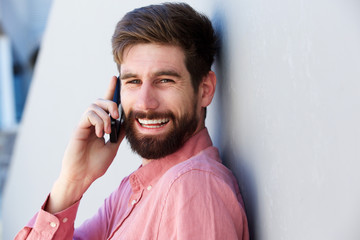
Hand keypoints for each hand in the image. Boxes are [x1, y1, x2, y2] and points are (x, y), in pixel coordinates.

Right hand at [46, 76, 123, 212]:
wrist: (83, 177)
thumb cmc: (96, 164)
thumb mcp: (113, 146)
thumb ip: (119, 133)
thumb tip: (127, 120)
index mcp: (100, 125)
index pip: (106, 104)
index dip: (110, 90)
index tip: (115, 78)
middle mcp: (91, 122)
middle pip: (100, 101)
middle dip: (111, 103)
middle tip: (117, 116)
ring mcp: (84, 125)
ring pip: (94, 106)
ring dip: (105, 116)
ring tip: (107, 131)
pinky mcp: (78, 129)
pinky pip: (88, 115)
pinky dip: (97, 121)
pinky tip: (100, 134)